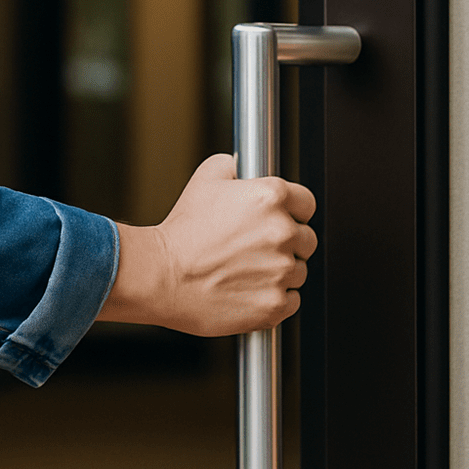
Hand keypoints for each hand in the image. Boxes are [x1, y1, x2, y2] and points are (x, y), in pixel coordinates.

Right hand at [96, 153, 316, 336]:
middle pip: (306, 239)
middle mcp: (281, 232)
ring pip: (298, 272)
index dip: (292, 211)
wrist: (161, 274)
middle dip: (286, 243)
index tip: (281, 218)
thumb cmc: (181, 231)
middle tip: (254, 247)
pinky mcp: (274, 303)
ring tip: (243, 270)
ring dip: (278, 272)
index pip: (307, 203)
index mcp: (270, 197)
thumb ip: (230, 166)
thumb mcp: (203, 181)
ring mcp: (281, 270)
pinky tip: (246, 289)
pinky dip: (273, 298)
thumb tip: (240, 165)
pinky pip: (291, 301)